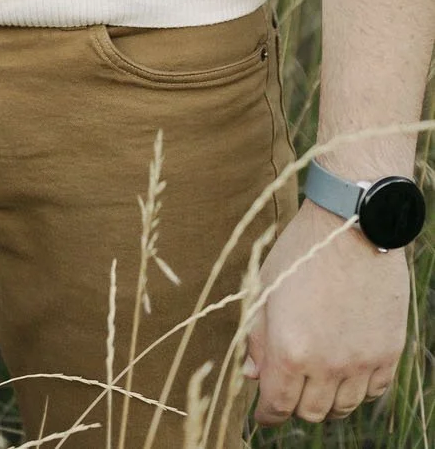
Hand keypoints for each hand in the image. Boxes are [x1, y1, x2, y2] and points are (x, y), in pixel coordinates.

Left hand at [245, 198, 408, 424]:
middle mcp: (327, 365)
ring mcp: (361, 362)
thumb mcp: (264, 287)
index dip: (267, 413)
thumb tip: (251, 374)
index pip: (277, 405)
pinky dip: (358, 390)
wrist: (352, 226)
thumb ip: (256, 336)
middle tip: (289, 389)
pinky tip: (347, 372)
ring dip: (327, 400)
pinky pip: (373, 391)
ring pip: (343, 407)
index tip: (263, 412)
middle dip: (294, 405)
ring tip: (317, 382)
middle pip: (310, 411)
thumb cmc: (301, 251)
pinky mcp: (388, 352)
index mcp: (290, 350)